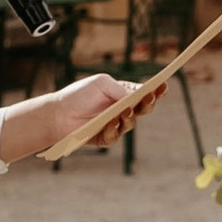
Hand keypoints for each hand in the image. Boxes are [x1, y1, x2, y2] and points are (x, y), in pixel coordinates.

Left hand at [0, 74, 142, 162]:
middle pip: (143, 109)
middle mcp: (122, 109)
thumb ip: (120, 89)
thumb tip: (136, 97)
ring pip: (131, 123)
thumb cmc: (79, 94)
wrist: (58, 114)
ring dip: (129, 117)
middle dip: (148, 103)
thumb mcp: (102, 83)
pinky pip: (115, 136)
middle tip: (148, 98)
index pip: (144, 92)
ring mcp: (115, 124)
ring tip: (124, 111)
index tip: (164, 86)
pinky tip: (110, 123)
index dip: (156, 90)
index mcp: (123, 93)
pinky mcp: (105, 138)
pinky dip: (113, 129)